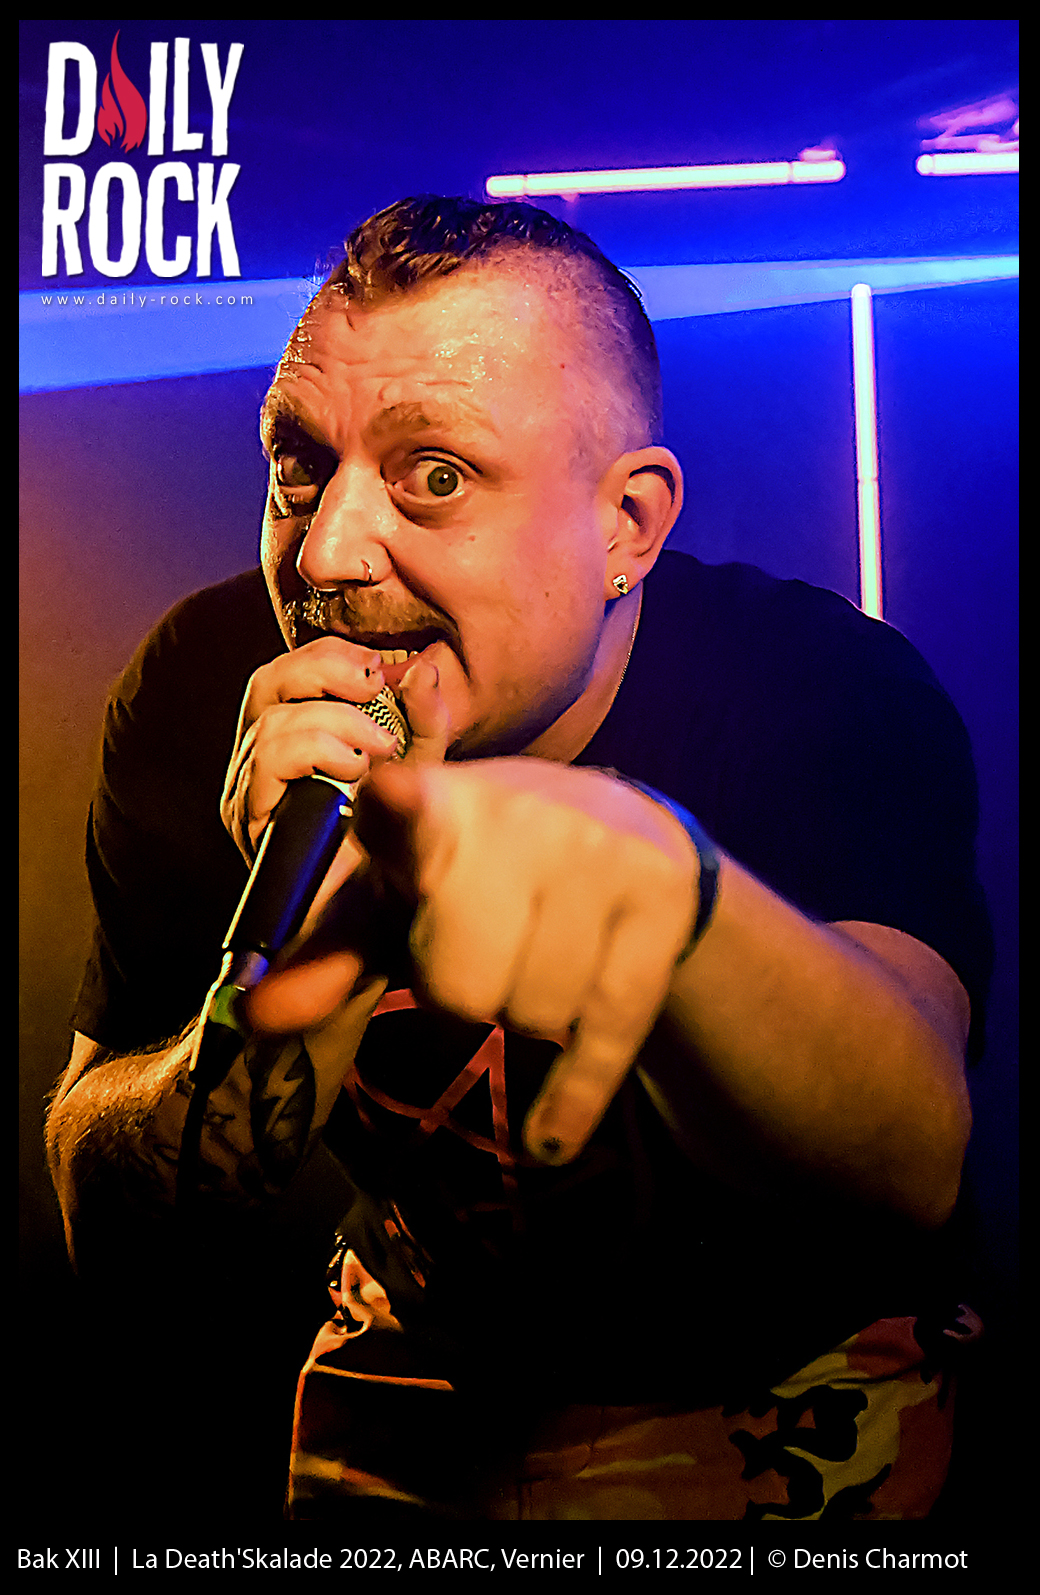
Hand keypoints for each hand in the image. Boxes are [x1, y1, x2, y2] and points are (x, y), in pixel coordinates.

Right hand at [220, 636, 451, 915]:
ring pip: (271, 725)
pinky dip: (313, 757)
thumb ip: (424, 715)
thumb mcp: (419, 763)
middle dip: (325, 677)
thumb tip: (422, 669)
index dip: (328, 656)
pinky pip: (265, 768)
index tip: (377, 667)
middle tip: (375, 693)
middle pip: (268, 683)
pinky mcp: (248, 819)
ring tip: (374, 751)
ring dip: (332, 726)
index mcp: (292, 730)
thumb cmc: (392, 830)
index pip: (290, 671)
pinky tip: (352, 774)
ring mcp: (248, 787)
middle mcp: (261, 752)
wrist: (377, 904)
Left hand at [243, 758, 699, 1163]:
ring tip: (536, 962)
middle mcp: (522, 814)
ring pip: (532, 1015)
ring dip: (522, 1017)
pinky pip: (607, 1038)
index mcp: (436, 803)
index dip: (400, 808)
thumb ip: (329, 952)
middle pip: (459, 986)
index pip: (411, 810)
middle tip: (485, 946)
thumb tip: (254, 1019)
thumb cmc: (483, 867)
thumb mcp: (401, 895)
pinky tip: (548, 1138)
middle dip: (460, 992)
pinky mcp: (660, 905)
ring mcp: (600, 855)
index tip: (391, 796)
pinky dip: (571, 1101)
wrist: (628, 829)